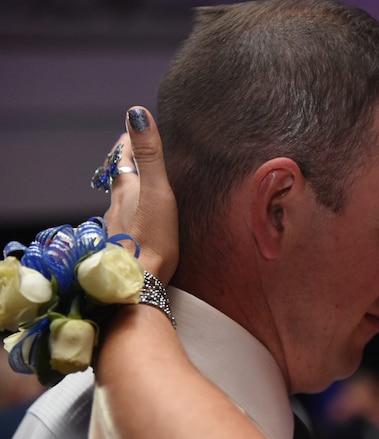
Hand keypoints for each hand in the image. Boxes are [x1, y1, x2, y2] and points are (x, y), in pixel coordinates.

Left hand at [103, 107, 177, 283]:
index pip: (123, 158)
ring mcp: (117, 228)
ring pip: (121, 202)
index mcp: (125, 189)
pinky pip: (127, 222)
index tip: (133, 129)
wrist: (141, 280)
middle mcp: (116, 206)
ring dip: (130, 191)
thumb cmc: (154, 236)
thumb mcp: (158, 190)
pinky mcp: (124, 247)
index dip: (129, 142)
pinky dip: (133, 213)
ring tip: (142, 187)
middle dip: (128, 165)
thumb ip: (150, 154)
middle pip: (120, 179)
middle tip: (135, 154)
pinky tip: (141, 222)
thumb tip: (136, 113)